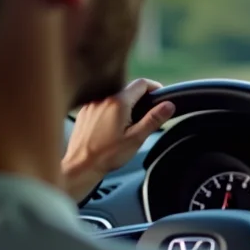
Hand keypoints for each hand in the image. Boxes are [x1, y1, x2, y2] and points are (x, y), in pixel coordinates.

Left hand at [62, 78, 174, 201]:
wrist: (80, 165)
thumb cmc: (107, 155)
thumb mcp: (136, 138)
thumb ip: (154, 119)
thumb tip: (169, 105)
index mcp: (118, 103)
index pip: (141, 84)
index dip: (154, 87)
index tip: (159, 96)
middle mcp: (103, 99)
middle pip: (128, 90)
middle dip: (140, 100)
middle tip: (146, 116)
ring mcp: (91, 105)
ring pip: (114, 98)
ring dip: (124, 106)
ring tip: (127, 125)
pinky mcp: (84, 113)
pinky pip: (102, 105)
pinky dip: (110, 112)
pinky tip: (111, 129)